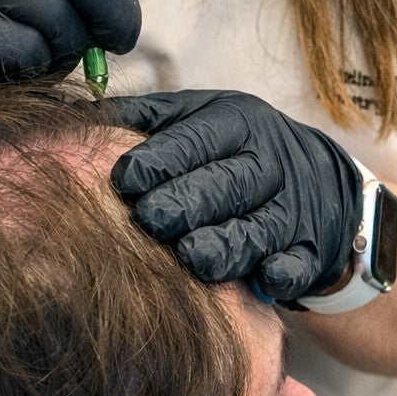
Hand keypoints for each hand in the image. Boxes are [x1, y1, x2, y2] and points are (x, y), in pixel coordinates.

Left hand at [108, 89, 362, 300]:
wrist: (315, 180)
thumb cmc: (233, 149)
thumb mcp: (198, 116)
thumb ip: (146, 119)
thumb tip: (81, 117)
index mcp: (237, 124)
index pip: (199, 139)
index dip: (162, 159)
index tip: (124, 179)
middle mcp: (267, 163)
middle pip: (228, 184)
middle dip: (187, 203)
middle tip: (148, 220)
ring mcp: (292, 208)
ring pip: (258, 228)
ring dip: (225, 244)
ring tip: (190, 257)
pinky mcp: (309, 250)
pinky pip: (298, 264)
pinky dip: (283, 273)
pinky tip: (264, 279)